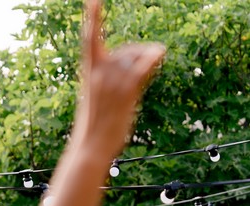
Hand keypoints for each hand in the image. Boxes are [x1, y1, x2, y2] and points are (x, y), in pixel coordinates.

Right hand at [73, 0, 166, 160]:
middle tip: (150, 59)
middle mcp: (100, 71)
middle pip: (125, 50)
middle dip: (138, 53)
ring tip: (157, 57)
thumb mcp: (97, 98)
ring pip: (137, 57)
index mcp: (89, 71)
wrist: (91, 146)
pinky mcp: (126, 89)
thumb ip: (110, 81)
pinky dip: (153, 57)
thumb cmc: (94, 127)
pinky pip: (143, 66)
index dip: (92, 16)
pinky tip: (161, 52)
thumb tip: (133, 71)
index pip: (89, 37)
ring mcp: (113, 80)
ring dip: (149, 56)